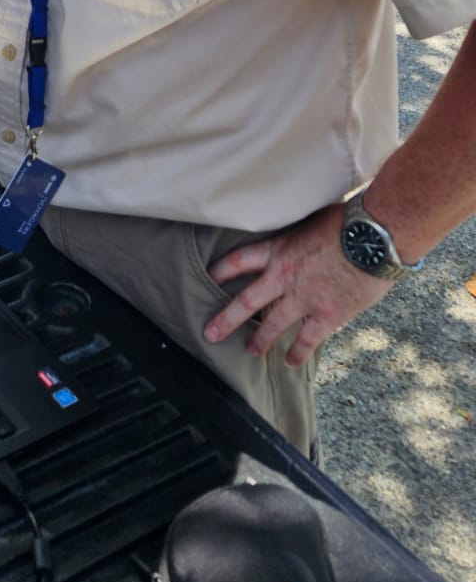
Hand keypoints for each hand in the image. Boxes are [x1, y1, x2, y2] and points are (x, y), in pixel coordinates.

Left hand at [203, 205, 393, 366]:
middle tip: (210, 333)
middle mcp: (284, 276)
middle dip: (226, 319)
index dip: (221, 270)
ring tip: (251, 350)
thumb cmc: (347, 221)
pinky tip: (290, 362)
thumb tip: (297, 230)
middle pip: (246, 301)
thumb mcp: (310, 219)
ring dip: (260, 340)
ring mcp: (303, 298)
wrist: (374, 238)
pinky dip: (298, 353)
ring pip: (273, 325)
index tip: (208, 278)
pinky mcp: (326, 315)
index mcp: (278, 249)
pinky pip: (306, 340)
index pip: (238, 260)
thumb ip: (298, 231)